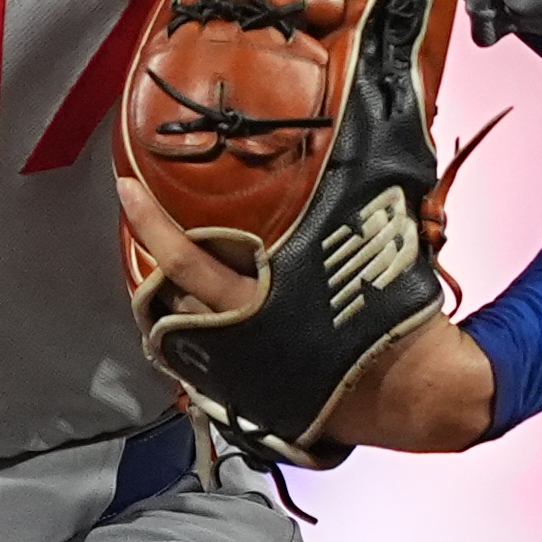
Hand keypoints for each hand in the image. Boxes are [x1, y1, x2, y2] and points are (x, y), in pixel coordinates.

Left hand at [115, 176, 497, 454]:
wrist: (417, 392)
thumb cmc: (398, 316)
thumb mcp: (373, 249)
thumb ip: (343, 207)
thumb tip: (354, 143)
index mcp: (263, 301)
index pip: (186, 259)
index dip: (151, 224)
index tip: (124, 190)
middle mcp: (239, 341)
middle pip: (168, 297)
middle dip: (150, 260)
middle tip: (140, 221)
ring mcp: (239, 374)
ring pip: (178, 332)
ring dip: (166, 300)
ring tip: (163, 268)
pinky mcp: (248, 398)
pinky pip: (202, 363)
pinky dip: (192, 337)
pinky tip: (196, 315)